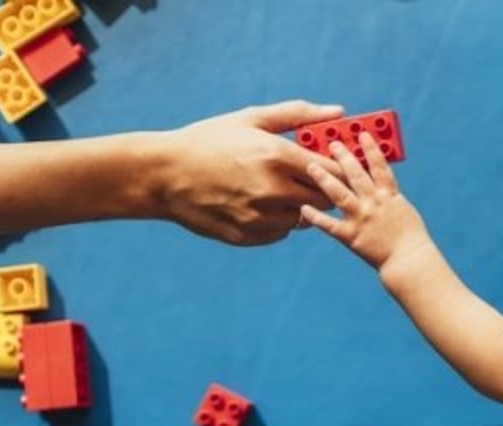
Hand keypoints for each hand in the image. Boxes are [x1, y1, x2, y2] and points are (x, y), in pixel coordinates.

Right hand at [154, 100, 344, 245]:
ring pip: (304, 218)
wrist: (163, 175)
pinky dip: (278, 220)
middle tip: (308, 178)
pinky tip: (258, 203)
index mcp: (278, 157)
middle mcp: (274, 190)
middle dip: (323, 189)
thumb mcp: (252, 118)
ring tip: (276, 189)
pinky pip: (281, 232)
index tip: (335, 165)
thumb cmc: (209, 140)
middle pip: (325, 199)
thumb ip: (300, 114)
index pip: (333, 171)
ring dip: (299, 206)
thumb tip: (339, 112)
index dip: (339, 169)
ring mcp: (262, 217)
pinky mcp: (250, 236)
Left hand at [299, 132, 431, 269]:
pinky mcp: (351, 236)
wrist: (409, 259)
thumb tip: (377, 179)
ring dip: (324, 179)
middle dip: (343, 156)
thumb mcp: (403, 208)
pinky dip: (315, 216)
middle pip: (356, 174)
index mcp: (389, 195)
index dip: (370, 148)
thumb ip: (388, 194)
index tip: (361, 133)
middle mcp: (374, 203)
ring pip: (339, 194)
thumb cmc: (410, 236)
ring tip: (311, 166)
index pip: (379, 165)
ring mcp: (361, 218)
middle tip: (331, 143)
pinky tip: (303, 207)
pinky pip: (329, 225)